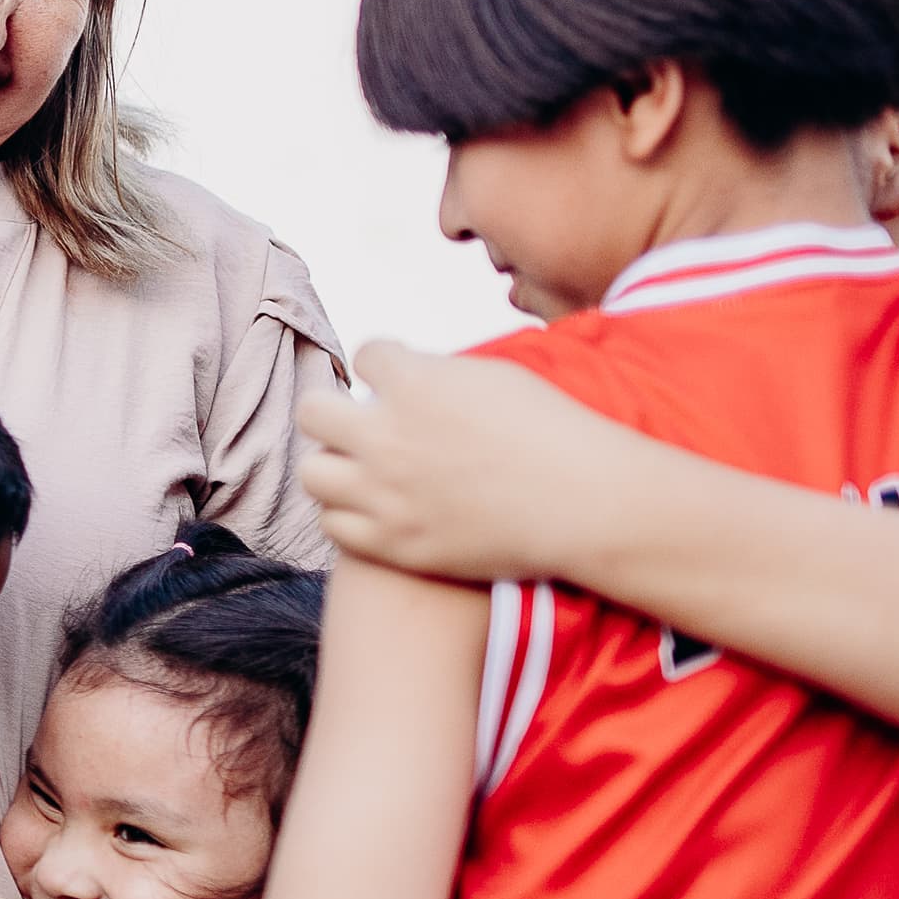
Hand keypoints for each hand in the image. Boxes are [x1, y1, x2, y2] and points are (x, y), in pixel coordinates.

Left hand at [298, 344, 644, 584]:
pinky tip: (374, 508)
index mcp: (415, 384)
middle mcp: (387, 437)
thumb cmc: (554, 432)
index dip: (382, 364)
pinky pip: (333, 525)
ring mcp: (383, 494)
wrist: (585, 505)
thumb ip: (437, 373)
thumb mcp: (496, 376)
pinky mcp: (392, 543)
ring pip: (312, 472)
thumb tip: (404, 372)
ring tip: (361, 469)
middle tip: (358, 423)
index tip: (395, 377)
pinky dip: (348, 514)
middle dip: (334, 411)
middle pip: (313, 411)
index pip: (364, 356)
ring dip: (334, 465)